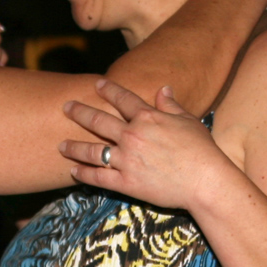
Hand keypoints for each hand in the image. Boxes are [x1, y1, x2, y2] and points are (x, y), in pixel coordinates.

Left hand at [59, 78, 234, 210]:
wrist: (205, 181)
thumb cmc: (202, 150)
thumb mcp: (188, 121)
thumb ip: (171, 105)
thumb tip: (163, 89)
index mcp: (147, 118)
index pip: (122, 99)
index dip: (108, 89)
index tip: (96, 84)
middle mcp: (132, 136)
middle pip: (98, 121)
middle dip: (79, 112)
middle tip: (65, 107)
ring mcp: (126, 160)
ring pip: (92, 151)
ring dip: (74, 147)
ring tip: (61, 145)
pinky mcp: (125, 183)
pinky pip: (98, 178)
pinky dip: (83, 175)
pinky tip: (72, 171)